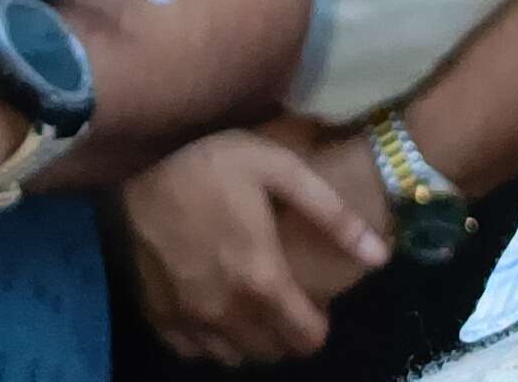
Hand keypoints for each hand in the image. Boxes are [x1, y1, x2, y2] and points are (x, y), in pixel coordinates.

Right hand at [114, 127, 390, 364]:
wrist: (136, 163)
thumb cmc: (213, 161)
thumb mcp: (281, 170)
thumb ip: (333, 216)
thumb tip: (382, 256)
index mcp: (261, 281)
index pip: (306, 339)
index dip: (319, 325)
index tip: (315, 303)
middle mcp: (226, 313)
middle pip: (273, 352)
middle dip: (287, 332)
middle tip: (284, 297)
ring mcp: (188, 318)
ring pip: (235, 357)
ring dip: (251, 340)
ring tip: (251, 303)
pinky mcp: (158, 315)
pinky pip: (195, 350)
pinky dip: (211, 340)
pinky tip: (214, 309)